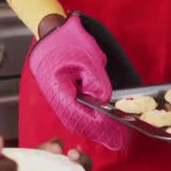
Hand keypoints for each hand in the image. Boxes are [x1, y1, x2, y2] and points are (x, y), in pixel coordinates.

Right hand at [29, 13, 129, 150]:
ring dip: (92, 126)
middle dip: (97, 131)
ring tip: (112, 133)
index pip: (79, 115)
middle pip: (76, 122)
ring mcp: (55, 97)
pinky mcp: (60, 95)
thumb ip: (97, 82)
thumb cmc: (68, 39)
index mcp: (58, 88)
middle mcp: (54, 97)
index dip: (98, 125)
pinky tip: (98, 121)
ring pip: (74, 119)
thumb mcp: (88, 58)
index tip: (115, 131)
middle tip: (118, 139)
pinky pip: (73, 112)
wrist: (52, 31)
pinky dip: (86, 118)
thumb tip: (106, 100)